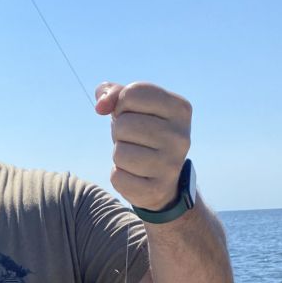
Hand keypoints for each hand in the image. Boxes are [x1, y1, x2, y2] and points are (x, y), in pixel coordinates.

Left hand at [95, 82, 191, 211]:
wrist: (162, 179)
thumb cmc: (144, 133)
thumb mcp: (133, 106)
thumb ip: (114, 93)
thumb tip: (100, 106)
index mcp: (180, 109)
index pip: (133, 93)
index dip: (122, 104)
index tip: (133, 114)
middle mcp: (181, 136)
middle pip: (123, 124)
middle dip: (119, 132)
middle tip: (134, 140)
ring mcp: (171, 165)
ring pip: (119, 152)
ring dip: (119, 154)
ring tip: (135, 156)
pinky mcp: (157, 189)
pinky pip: (117, 177)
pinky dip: (119, 175)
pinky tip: (135, 175)